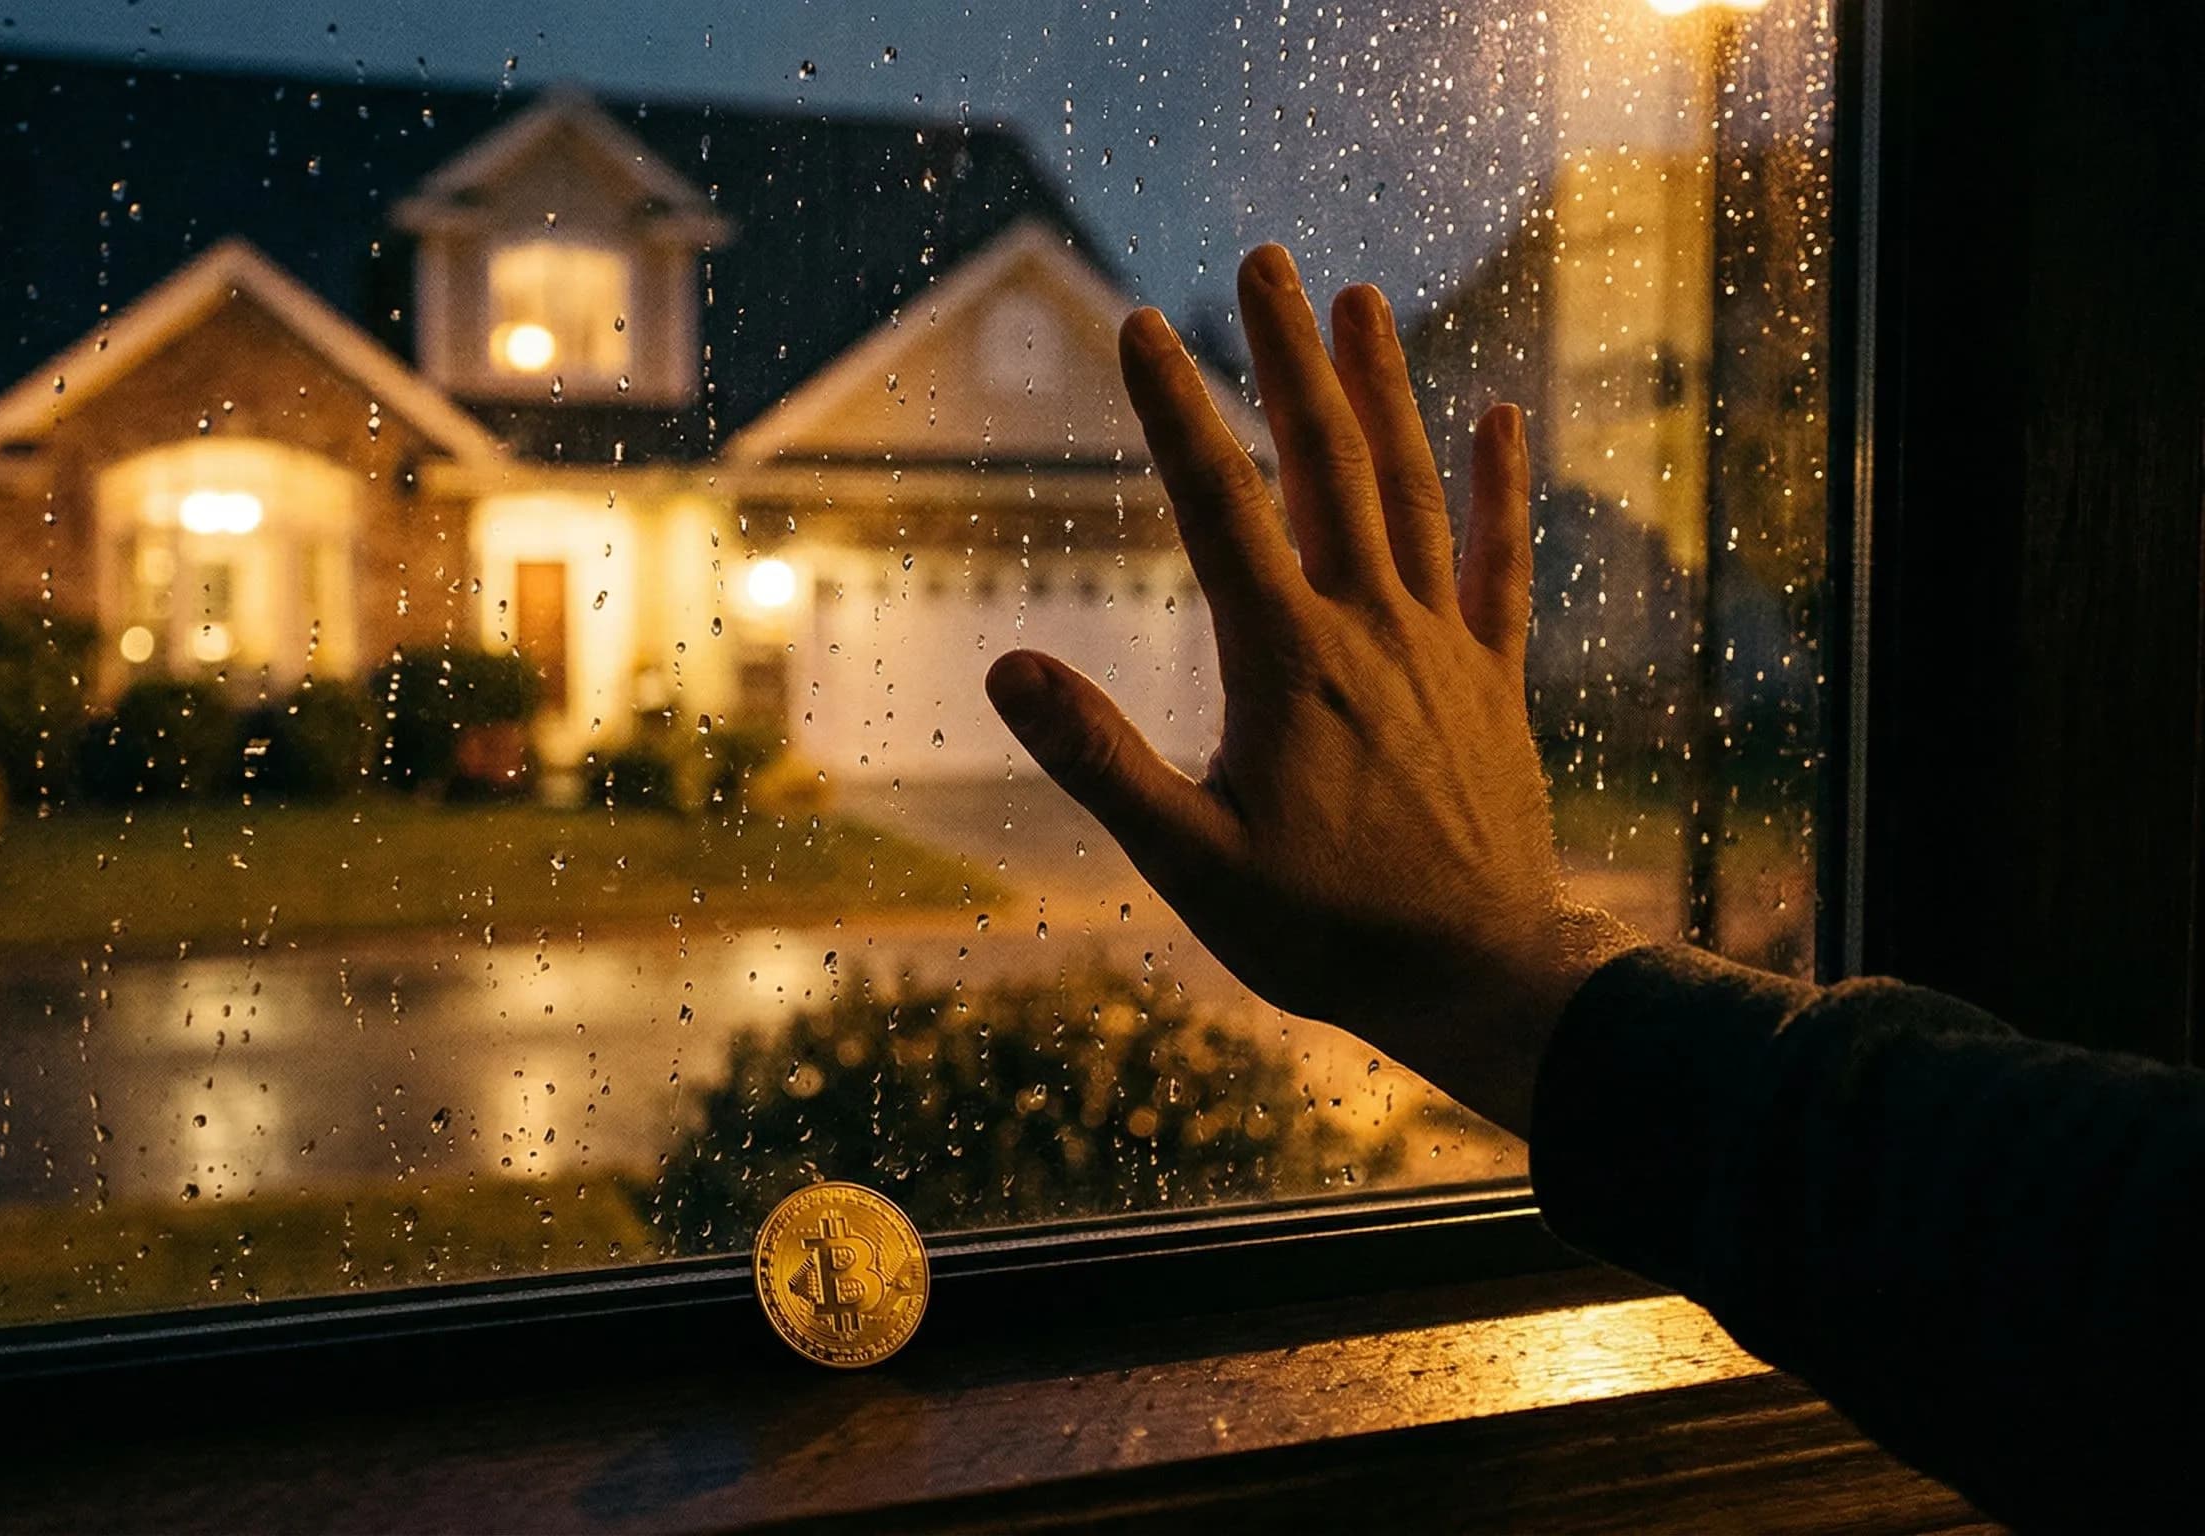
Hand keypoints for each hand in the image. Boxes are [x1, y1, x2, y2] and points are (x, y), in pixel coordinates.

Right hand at [984, 243, 1638, 1136]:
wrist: (1480, 979)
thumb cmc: (1323, 932)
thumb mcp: (1188, 862)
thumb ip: (1099, 759)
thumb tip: (1007, 667)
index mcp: (1287, 661)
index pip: (1219, 506)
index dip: (1176, 412)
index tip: (1141, 326)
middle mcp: (1370, 628)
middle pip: (1326, 464)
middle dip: (1288, 357)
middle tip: (1265, 262)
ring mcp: (1440, 648)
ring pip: (1412, 491)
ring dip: (1382, 392)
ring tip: (1359, 301)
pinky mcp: (1492, 683)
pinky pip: (1500, 566)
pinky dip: (1499, 490)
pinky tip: (1497, 416)